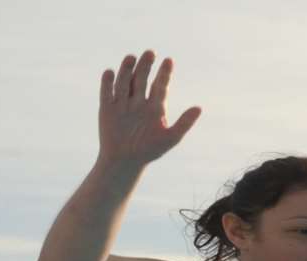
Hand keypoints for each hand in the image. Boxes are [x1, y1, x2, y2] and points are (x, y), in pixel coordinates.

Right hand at [98, 52, 199, 167]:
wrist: (126, 161)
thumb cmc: (150, 150)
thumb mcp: (171, 137)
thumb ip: (185, 122)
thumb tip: (199, 108)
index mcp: (155, 107)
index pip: (160, 86)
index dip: (164, 73)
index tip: (169, 60)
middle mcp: (139, 102)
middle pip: (142, 79)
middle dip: (146, 66)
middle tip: (150, 52)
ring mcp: (123, 104)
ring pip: (125, 82)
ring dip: (128, 70)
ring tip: (132, 57)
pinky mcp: (107, 108)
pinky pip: (107, 92)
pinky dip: (108, 82)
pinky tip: (111, 72)